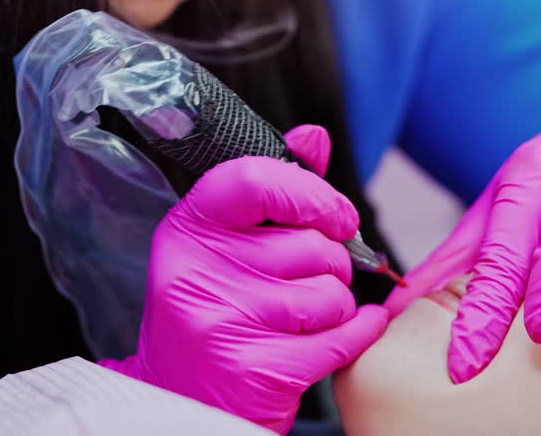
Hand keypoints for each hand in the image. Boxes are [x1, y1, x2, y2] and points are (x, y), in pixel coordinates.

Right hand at [101, 126, 388, 433]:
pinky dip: (358, 333)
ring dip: (337, 305)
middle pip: (310, 244)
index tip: (335, 215)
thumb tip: (313, 138)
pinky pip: (341, 336)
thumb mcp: (227, 247)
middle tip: (310, 282)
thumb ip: (273, 190)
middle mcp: (196, 274)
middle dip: (331, 264)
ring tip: (307, 318)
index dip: (310, 193)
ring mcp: (223, 324)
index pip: (255, 180)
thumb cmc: (217, 314)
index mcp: (187, 230)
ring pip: (330, 292)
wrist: (182, 403)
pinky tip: (346, 333)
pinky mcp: (255, 371)